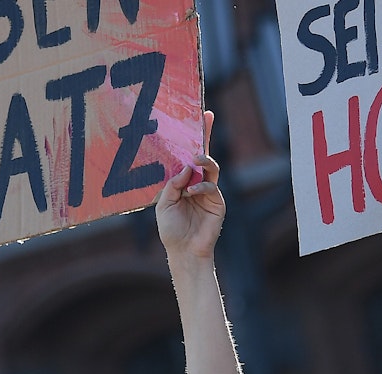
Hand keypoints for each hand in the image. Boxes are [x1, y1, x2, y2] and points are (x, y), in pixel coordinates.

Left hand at [155, 111, 224, 261]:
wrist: (183, 250)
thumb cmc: (170, 229)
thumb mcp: (164, 204)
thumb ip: (172, 184)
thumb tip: (186, 167)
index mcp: (182, 181)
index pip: (188, 155)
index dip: (195, 136)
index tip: (201, 114)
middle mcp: (196, 182)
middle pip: (204, 154)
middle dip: (206, 135)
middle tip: (207, 118)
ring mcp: (208, 191)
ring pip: (210, 167)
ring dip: (204, 160)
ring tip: (195, 161)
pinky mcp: (217, 201)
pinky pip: (211, 186)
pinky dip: (201, 187)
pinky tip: (191, 192)